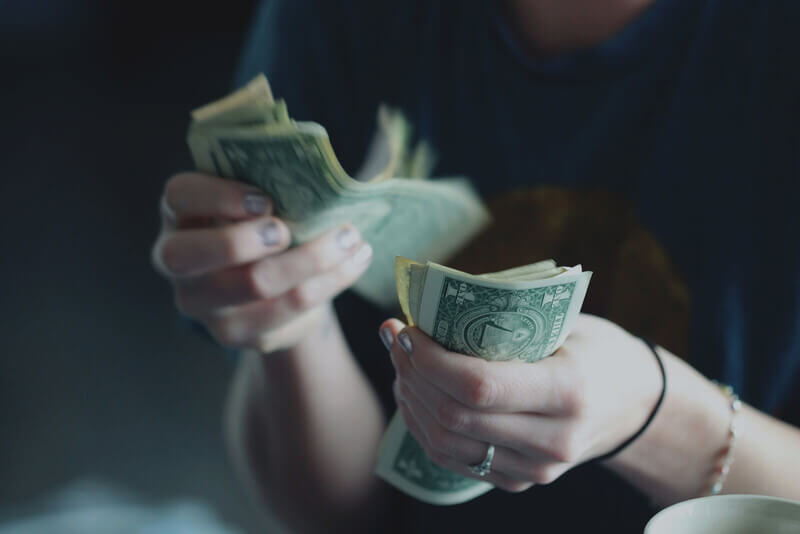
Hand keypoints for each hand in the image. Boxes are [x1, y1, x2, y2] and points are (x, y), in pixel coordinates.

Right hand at [151, 172, 372, 352]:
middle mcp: (177, 262)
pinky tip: (355, 261)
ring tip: (350, 238)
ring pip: (254, 284)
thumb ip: (269, 184)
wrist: (273, 282)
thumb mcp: (258, 199)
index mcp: (180, 214)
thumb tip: (317, 177)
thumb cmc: (264, 223)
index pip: (179, 196)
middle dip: (244, 240)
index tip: (265, 200)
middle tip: (287, 230)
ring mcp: (203, 304)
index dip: (217, 196)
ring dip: (311, 259)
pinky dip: (330, 282)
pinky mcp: (237, 333)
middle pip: (191, 255)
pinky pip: (288, 310)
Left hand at [381, 314, 661, 491]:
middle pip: (454, 416)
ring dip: (411, 400)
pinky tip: (414, 393)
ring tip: (400, 363)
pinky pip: (454, 460)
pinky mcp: (519, 481)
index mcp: (568, 391)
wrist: (634, 405)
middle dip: (412, 373)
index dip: (429, 359)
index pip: (478, 386)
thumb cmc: (596, 350)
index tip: (406, 329)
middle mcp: (552, 440)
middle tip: (394, 337)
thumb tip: (430, 306)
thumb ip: (505, 320)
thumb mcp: (565, 323)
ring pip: (446, 444)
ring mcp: (535, 469)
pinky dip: (423, 426)